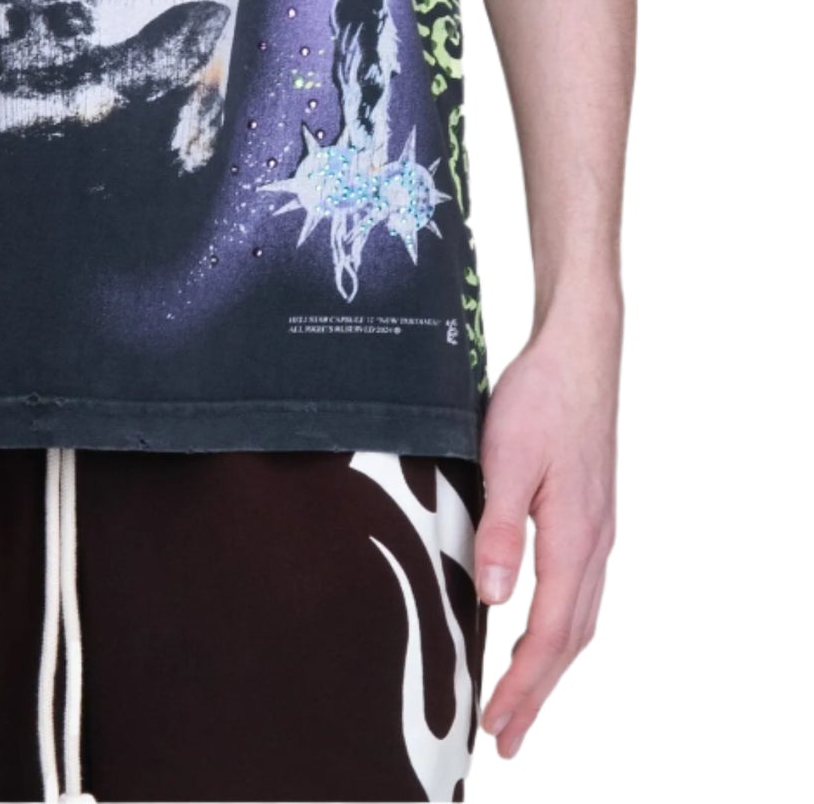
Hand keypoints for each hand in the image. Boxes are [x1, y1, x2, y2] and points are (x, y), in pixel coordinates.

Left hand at [475, 295, 620, 757]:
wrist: (578, 351)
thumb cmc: (541, 399)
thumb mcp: (508, 457)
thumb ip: (501, 528)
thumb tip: (493, 598)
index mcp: (576, 538)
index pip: (551, 632)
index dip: (524, 683)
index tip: (499, 724)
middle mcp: (595, 543)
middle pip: (571, 639)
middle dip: (537, 692)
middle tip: (508, 738)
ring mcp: (597, 530)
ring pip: (579, 618)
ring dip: (550, 665)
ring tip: (521, 700)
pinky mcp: (590, 514)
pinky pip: (580, 591)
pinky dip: (561, 627)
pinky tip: (541, 630)